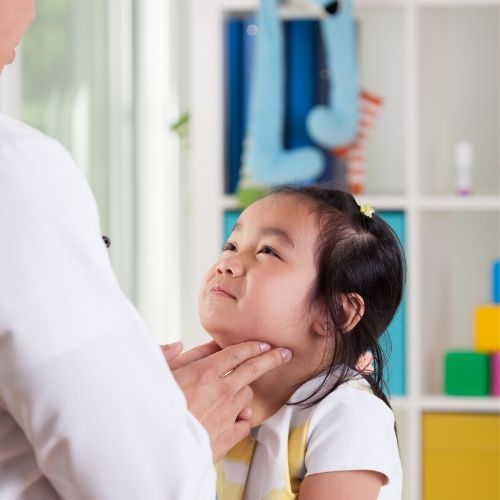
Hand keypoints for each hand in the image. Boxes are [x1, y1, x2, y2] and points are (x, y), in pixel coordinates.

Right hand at [162, 341, 291, 461]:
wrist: (156, 450)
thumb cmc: (152, 411)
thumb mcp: (154, 375)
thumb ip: (167, 355)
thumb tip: (177, 345)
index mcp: (205, 372)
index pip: (237, 353)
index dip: (253, 346)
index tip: (264, 343)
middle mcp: (222, 391)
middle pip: (254, 369)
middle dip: (271, 358)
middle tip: (284, 354)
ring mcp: (227, 415)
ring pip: (247, 396)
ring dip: (244, 392)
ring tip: (235, 392)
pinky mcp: (227, 437)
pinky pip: (245, 423)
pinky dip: (241, 418)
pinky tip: (234, 417)